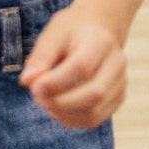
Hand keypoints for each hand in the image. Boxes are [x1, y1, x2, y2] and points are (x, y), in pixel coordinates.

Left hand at [23, 5, 126, 128]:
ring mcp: (120, 83)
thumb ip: (40, 58)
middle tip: (37, 97)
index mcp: (101, 42)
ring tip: (46, 102)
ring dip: (65, 114)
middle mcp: (117, 63)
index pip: (81, 68)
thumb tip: (27, 81)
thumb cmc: (72, 31)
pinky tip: (58, 109)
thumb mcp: (53, 34)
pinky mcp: (118, 98)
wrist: (99, 29)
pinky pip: (95, 119)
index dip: (56, 83)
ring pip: (95, 112)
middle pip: (94, 94)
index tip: (34, 87)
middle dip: (60, 103)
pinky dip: (73, 120)